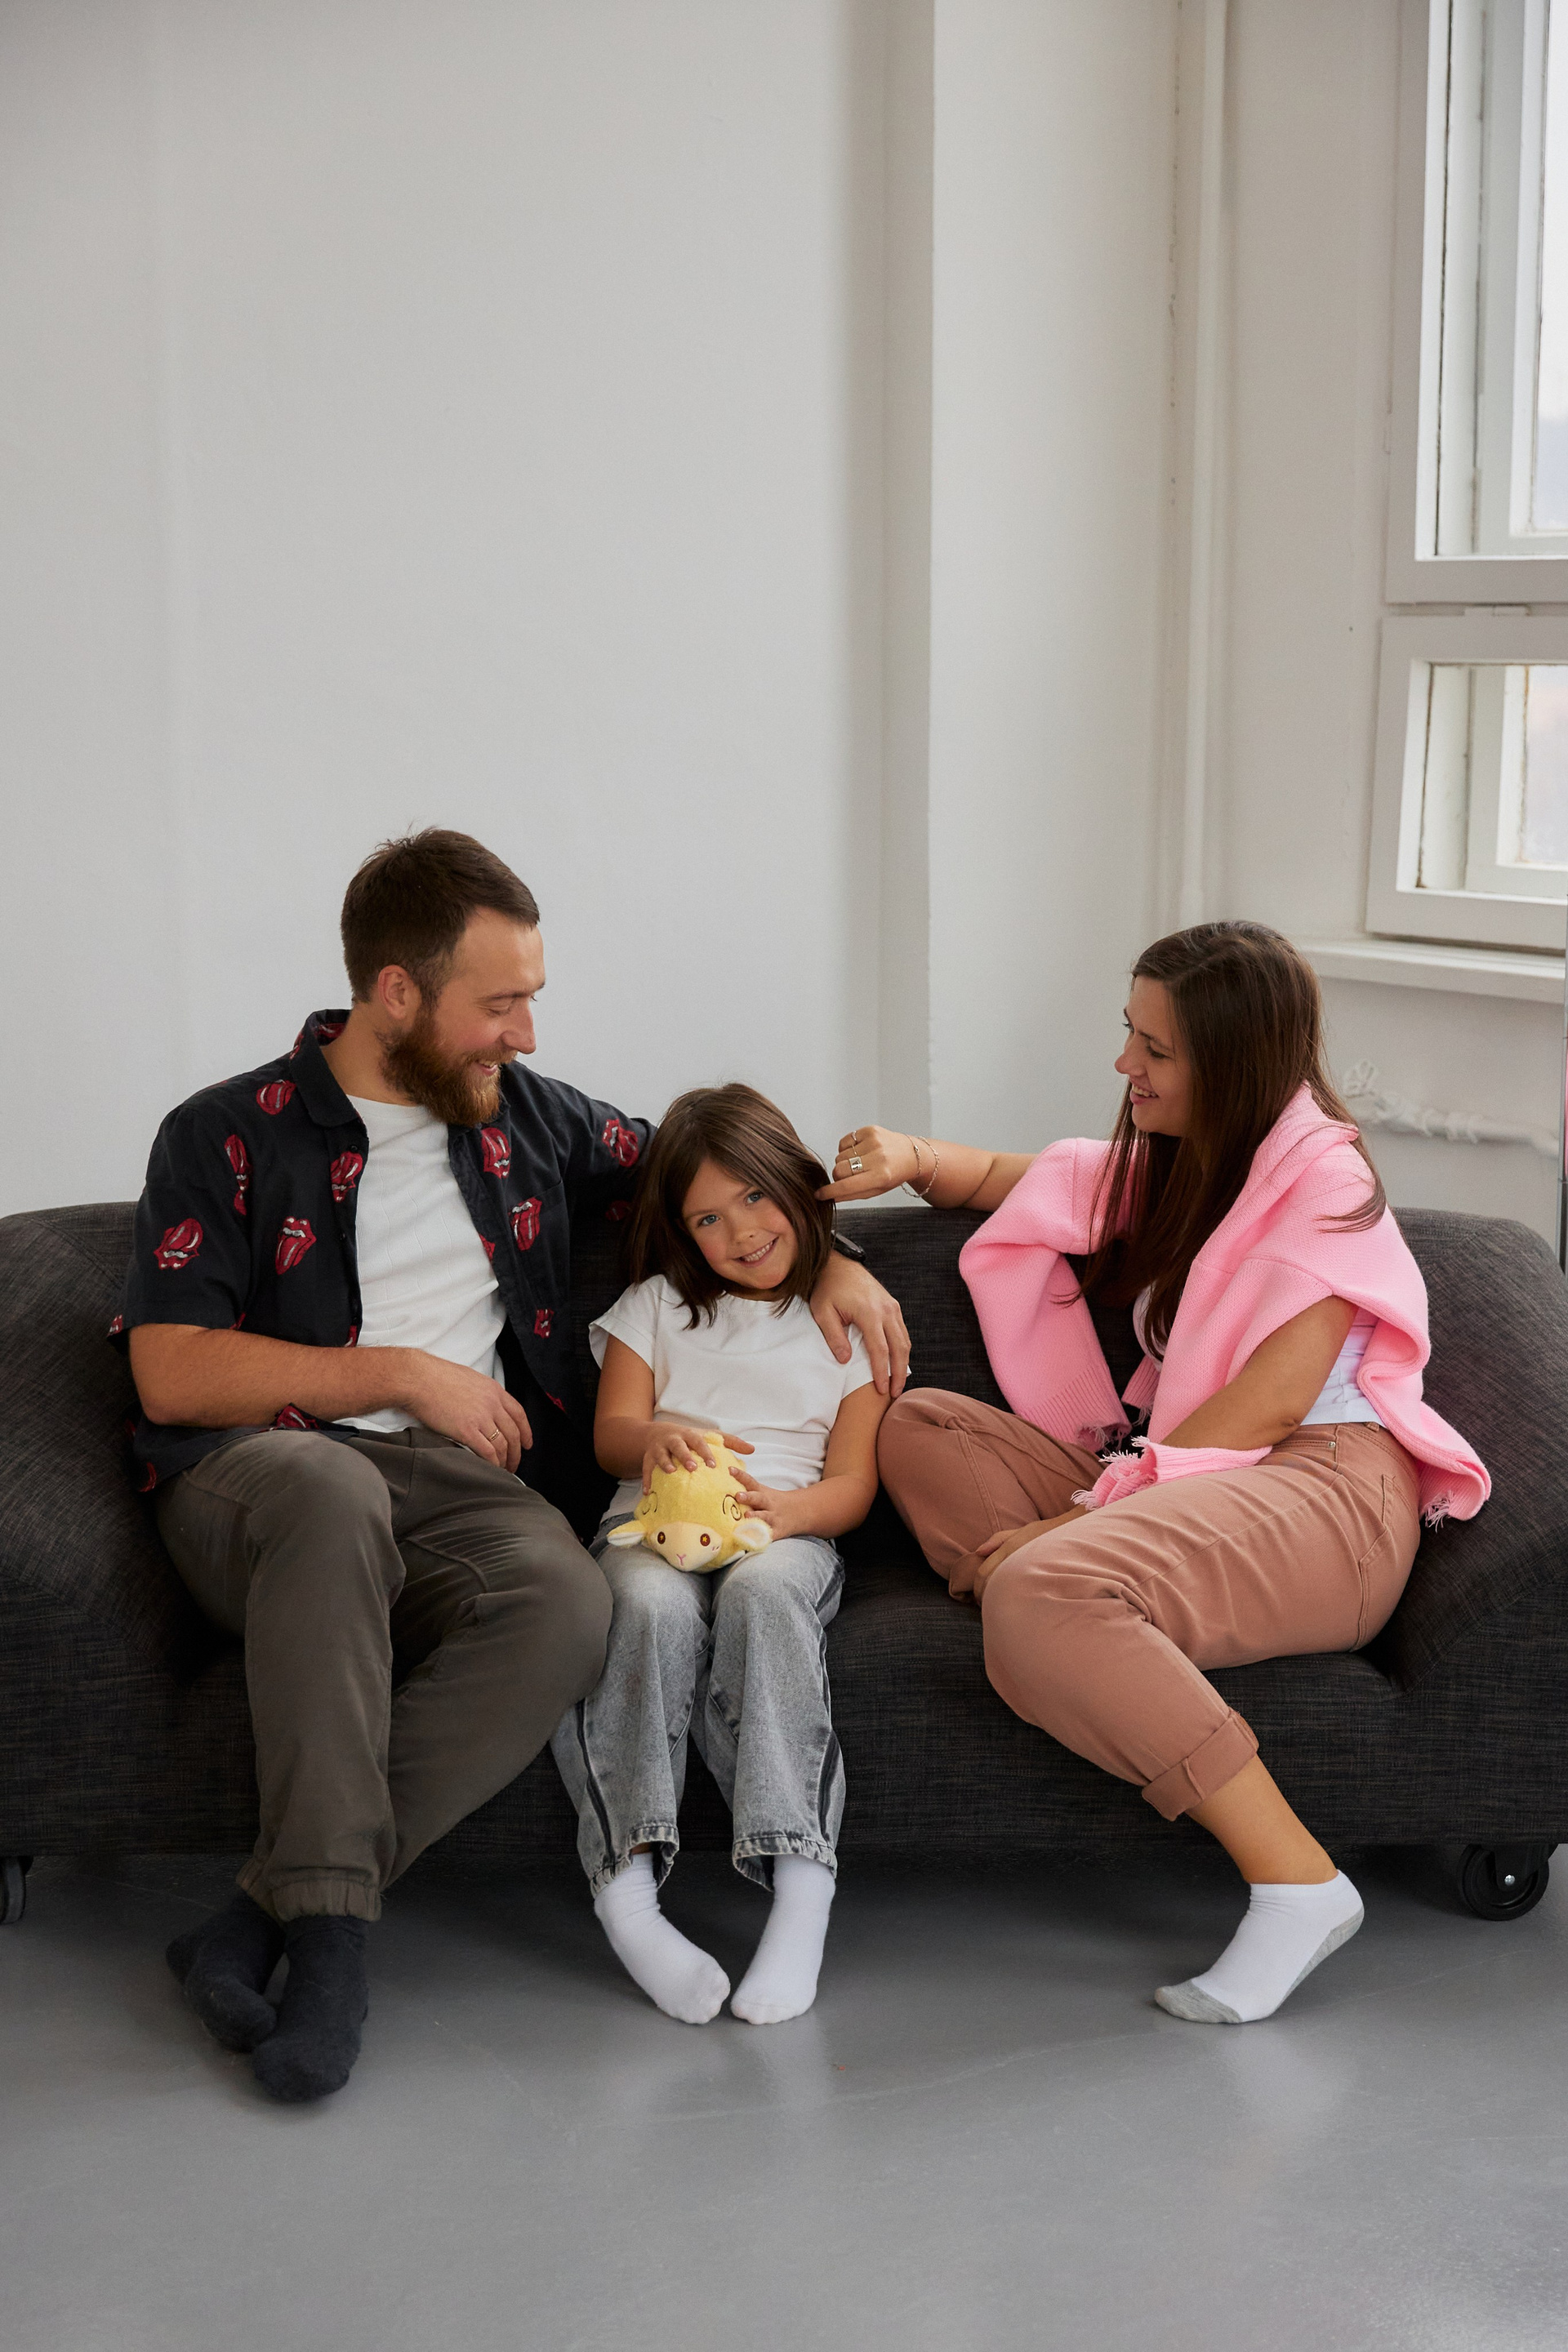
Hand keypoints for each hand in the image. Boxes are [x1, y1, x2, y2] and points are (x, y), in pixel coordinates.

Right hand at [400, 1354, 533, 1470]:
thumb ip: (482, 1395)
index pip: (519, 1414)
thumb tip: (484, 1409)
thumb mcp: (469, 1380)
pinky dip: (493, 1463)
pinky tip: (491, 1468)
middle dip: (517, 1452)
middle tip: (515, 1463)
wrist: (418, 1379)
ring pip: (503, 1445)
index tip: (527, 1443)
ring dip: (506, 1461)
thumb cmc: (436, 1377)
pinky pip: (488, 1452)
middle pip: (514, 1433)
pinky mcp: (467, 1431)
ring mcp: (481, 1418)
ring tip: (503, 1470)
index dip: (526, 1431)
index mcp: (494, 1390)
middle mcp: (492, 1404)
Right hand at [643, 1423, 754, 1487]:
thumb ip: (730, 1443)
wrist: (656, 1433)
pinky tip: (649, 1492)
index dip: (705, 1452)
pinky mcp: (647, 1458)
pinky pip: (646, 1469)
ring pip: (660, 1455)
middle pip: (678, 1446)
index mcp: (689, 1435)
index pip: (698, 1441)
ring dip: (664, 1464)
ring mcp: (659, 1448)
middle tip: (693, 1468)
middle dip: (685, 1455)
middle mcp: (673, 1440)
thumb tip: (753, 1449)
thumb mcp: (708, 1436)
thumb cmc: (689, 1438)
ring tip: (670, 1473)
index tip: (713, 1464)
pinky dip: (647, 1480)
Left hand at [730, 1470, 804, 1537]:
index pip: (750, 1481)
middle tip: (738, 1495)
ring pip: (765, 1516)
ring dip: (756, 1516)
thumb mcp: (762, 1492)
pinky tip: (753, 1539)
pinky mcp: (777, 1531)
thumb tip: (722, 1480)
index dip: (740, 1475)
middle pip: (759, 1498)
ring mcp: (773, 1517)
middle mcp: (767, 1504)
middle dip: (748, 1497)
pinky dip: (762, 1536)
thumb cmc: (771, 1502)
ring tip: (746, 1516)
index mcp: (762, 1493)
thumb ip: (746, 1489)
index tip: (729, 1470)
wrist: (799, 1512)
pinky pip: (768, 1534)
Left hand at [808, 1255, 910, 1397]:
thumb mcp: (822, 1312)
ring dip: (903, 1362)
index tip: (882, 1390)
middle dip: (899, 1373)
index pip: (880, 1349)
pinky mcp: (893, 1305)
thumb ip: (834, 1337)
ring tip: (897, 1382)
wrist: (838, 1265)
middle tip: (895, 1393)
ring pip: (904, 1340)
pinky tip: (897, 1361)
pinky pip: (902, 1331)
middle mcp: (886, 1310)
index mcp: (869, 1312)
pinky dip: (902, 1348)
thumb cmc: (827, 1289)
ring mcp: (892, 1306)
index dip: (882, 1372)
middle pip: (899, 1347)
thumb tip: (845, 1360)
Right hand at [818, 1124, 918, 1203]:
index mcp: (880, 1176)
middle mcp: (878, 1157)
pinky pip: (844, 1142)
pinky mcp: (869, 1130)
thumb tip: (830, 1196)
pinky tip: (859, 1152)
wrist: (911, 1155)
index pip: (847, 1185)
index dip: (829, 1191)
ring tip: (860, 1163)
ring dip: (844, 1162)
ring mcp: (873, 1141)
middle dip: (838, 1176)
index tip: (819, 1194)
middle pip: (839, 1170)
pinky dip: (846, 1149)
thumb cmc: (893, 1174)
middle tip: (848, 1177)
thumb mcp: (876, 1190)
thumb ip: (852, 1194)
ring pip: (839, 1156)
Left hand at [960, 1508, 1086, 1603]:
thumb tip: (978, 1552)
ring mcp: (1029, 1569)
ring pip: (1004, 1590)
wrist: (1075, 1536)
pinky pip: (1022, 1593)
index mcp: (1010, 1548)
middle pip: (991, 1584)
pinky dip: (1013, 1599)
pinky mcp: (1042, 1578)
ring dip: (997, 1600)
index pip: (983, 1572)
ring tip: (997, 1606)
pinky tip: (1015, 1603)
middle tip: (984, 1605)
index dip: (977, 1587)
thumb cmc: (1047, 1533)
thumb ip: (998, 1539)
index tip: (978, 1596)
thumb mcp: (1022, 1530)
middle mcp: (1017, 1559)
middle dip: (983, 1596)